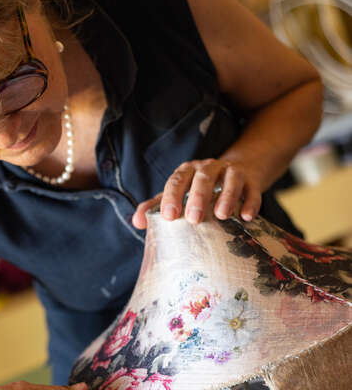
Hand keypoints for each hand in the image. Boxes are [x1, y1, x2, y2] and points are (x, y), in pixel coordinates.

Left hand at [132, 158, 261, 228]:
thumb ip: (157, 206)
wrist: (239, 171)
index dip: (172, 197)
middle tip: (193, 219)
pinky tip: (246, 217)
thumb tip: (137, 222)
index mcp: (187, 171)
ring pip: (230, 179)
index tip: (169, 216)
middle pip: (202, 177)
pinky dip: (250, 202)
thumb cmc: (201, 188)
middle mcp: (209, 168)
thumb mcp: (179, 194)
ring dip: (226, 196)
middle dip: (197, 197)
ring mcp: (231, 172)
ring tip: (221, 216)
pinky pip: (252, 189)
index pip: (176, 181)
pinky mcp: (251, 180)